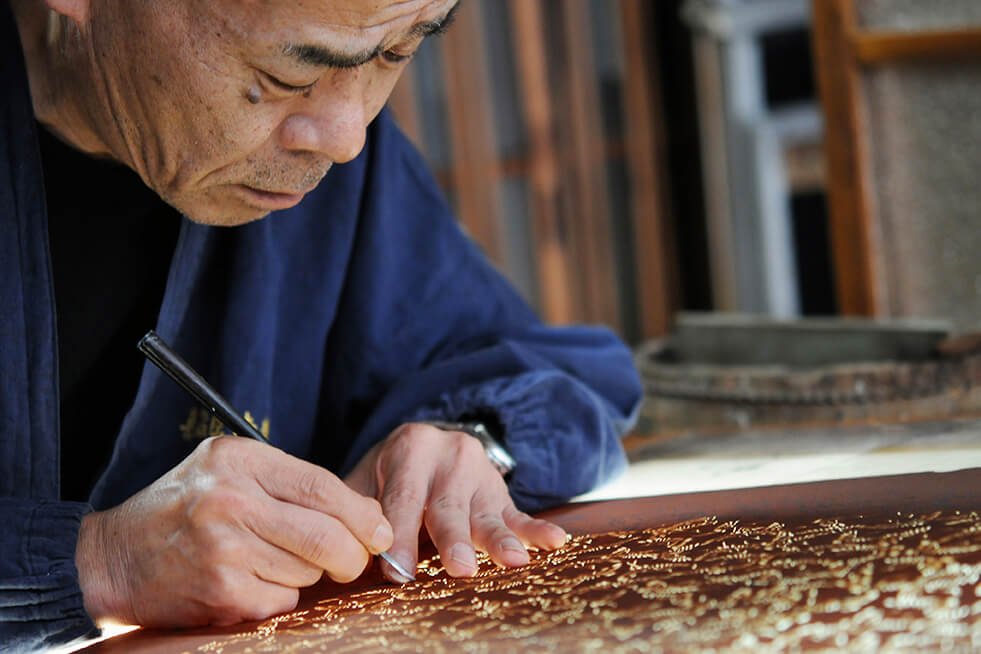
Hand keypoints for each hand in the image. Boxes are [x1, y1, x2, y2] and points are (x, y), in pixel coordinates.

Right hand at [75, 436, 392, 627]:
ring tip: (272, 561)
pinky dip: (279, 595)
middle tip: (352, 561)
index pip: (322, 486)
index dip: (362, 513)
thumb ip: (287, 481)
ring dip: (307, 574)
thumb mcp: (228, 469)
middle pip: (325, 534)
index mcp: (240, 460)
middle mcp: (232, 500)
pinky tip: (251, 582)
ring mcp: (224, 547)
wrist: (113, 557)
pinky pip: (281, 598)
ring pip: (307, 570)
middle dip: (352, 554)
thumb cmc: (182, 510)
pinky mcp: (220, 590)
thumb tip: (363, 513)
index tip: (381, 530)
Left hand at [345, 423, 566, 582]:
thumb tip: (349, 547)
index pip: (403, 498)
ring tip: (512, 561)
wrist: (430, 444)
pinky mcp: (501, 494)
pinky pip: (519, 515)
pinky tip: (557, 542)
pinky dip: (537, 532)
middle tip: (458, 568)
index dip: (400, 536)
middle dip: (453, 539)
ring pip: (487, 514)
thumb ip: (359, 508)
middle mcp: (449, 455)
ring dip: (498, 541)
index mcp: (410, 449)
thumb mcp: (367, 478)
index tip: (398, 571)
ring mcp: (480, 474)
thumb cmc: (390, 474)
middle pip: (449, 506)